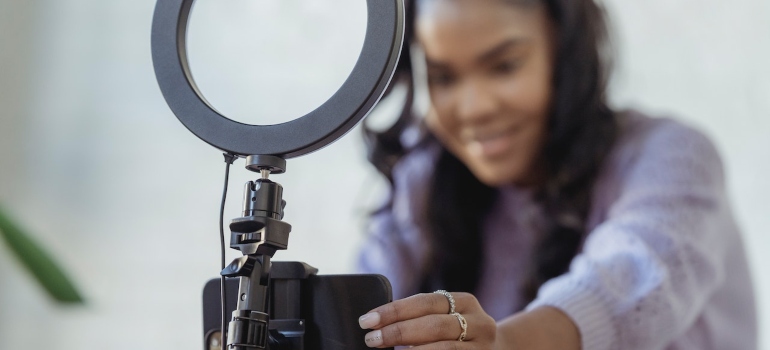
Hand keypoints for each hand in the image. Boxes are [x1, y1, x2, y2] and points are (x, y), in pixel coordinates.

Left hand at [358, 291, 496, 348]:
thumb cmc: (458, 334)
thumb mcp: (446, 317)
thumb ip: (420, 317)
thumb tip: (377, 324)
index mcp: (465, 301)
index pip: (424, 302)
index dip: (394, 311)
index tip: (367, 320)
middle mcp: (479, 322)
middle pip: (433, 325)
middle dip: (398, 332)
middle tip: (371, 340)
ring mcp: (483, 347)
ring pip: (444, 349)